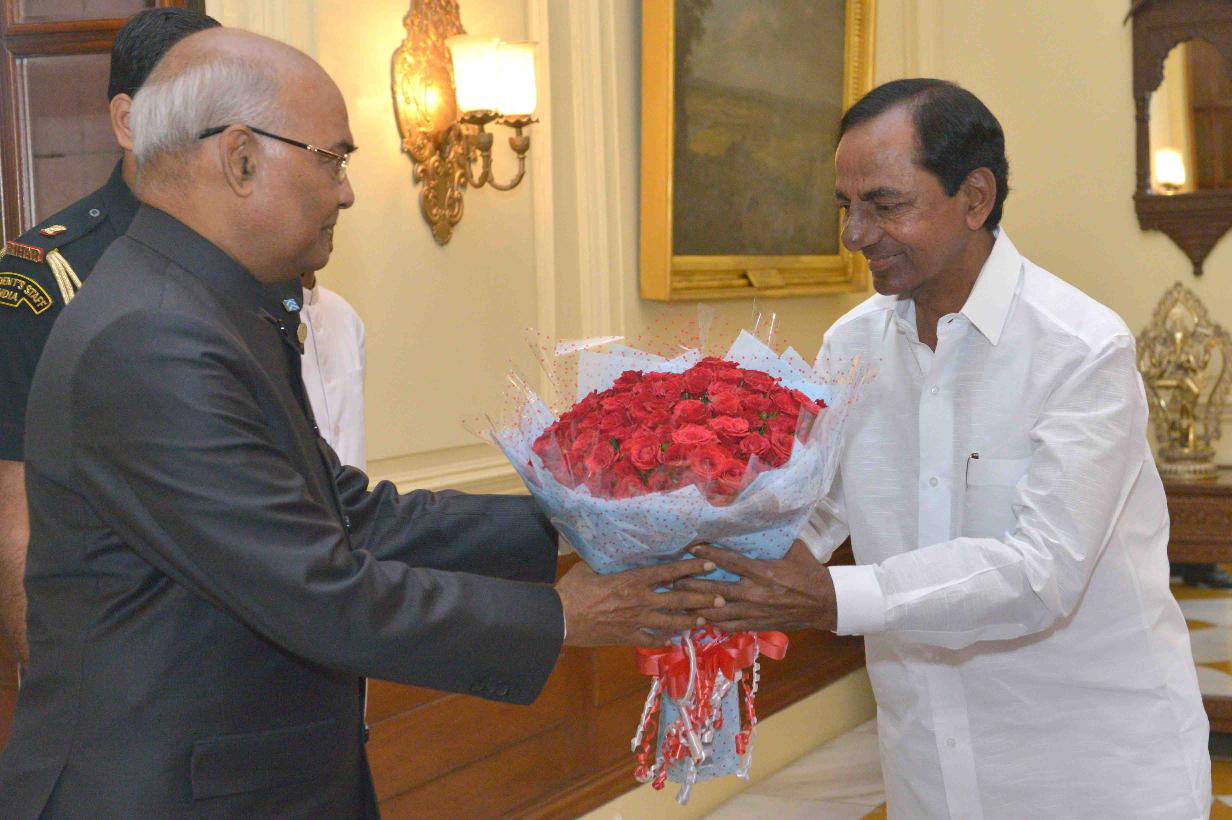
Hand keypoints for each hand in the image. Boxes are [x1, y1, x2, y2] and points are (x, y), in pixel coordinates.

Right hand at [555, 557, 724, 647]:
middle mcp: (640, 600)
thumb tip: (618, 552)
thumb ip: (611, 563)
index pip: (669, 572)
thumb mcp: (592, 568)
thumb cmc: (573, 589)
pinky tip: (673, 638)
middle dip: (702, 598)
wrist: (560, 619)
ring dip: (690, 620)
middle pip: (678, 600)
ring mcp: (636, 621)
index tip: (709, 563)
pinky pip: (652, 639)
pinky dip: (664, 639)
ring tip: (704, 620)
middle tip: (721, 598)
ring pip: (671, 622)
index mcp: (633, 580)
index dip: (691, 567)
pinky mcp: (628, 637)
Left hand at [673, 541, 836, 632]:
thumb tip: (761, 512)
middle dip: (691, 585)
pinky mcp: (757, 625)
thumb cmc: (808, 572)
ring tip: (678, 602)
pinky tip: (700, 619)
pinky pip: (730, 627)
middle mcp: (755, 594)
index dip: (708, 553)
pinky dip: (713, 623)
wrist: (825, 603)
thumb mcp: (794, 548)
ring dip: (697, 607)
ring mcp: (755, 612)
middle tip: (672, 580)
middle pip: (715, 590)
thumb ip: (774, 535)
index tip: (691, 547)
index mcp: (763, 572)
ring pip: (718, 613)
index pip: (729, 561)